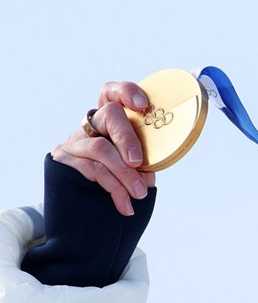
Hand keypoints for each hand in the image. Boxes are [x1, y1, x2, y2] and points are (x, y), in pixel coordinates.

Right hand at [52, 81, 156, 215]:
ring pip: (102, 148)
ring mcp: (74, 142)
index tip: (142, 105)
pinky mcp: (62, 161)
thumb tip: (150, 170)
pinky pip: (91, 169)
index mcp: (110, 122)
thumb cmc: (116, 182)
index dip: (126, 92)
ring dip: (125, 174)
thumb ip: (142, 162)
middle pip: (110, 116)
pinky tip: (124, 205)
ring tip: (139, 194)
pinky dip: (113, 188)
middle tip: (138, 162)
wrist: (84, 210)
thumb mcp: (132, 168)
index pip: (112, 93)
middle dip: (128, 139)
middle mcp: (90, 126)